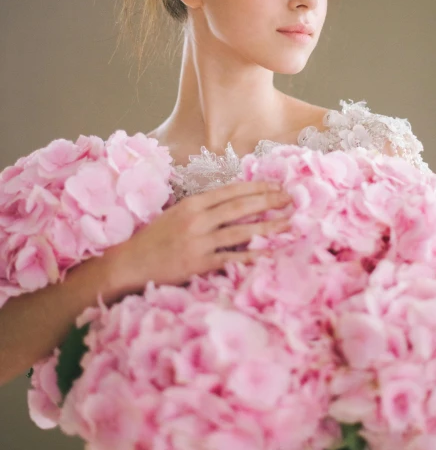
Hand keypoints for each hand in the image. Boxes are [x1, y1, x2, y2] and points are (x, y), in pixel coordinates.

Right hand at [111, 180, 293, 294]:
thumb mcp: (176, 214)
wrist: (130, 263)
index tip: (277, 185)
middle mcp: (197, 220)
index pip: (231, 191)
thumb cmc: (154, 239)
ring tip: (289, 222)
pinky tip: (270, 254)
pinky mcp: (199, 264)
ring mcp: (199, 242)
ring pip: (241, 231)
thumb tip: (232, 203)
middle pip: (240, 207)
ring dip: (268, 226)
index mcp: (192, 204)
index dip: (257, 187)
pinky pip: (232, 258)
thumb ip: (202, 209)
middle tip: (291, 199)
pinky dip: (253, 256)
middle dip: (269, 201)